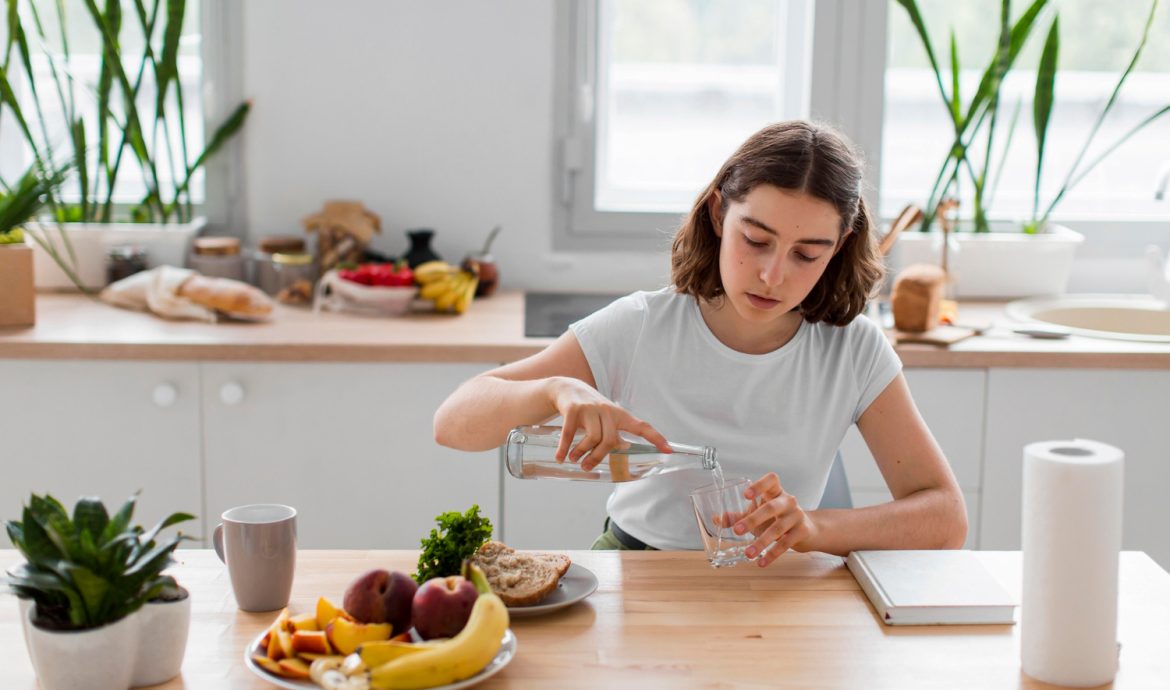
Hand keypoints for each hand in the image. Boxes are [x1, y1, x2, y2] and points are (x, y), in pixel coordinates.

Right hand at [547, 377, 670, 469]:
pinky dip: (564, 448)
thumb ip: (613, 432)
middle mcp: (607, 410)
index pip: (641, 426)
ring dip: (581, 453)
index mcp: (619, 414)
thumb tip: (622, 449)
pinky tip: (560, 457)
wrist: (567, 387)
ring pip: (592, 438)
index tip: (668, 450)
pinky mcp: (573, 409)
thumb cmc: (590, 408)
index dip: (656, 438)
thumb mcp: (605, 417)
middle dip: (599, 457)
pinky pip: (570, 434)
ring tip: (574, 459)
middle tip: (587, 466)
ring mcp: (590, 409)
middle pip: (610, 440)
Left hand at [733, 472, 816, 566]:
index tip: (745, 495)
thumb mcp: (759, 514)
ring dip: (761, 541)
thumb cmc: (778, 518)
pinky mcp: (802, 531)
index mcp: (776, 492)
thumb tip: (716, 519)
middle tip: (737, 531)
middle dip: (753, 519)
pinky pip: (786, 544)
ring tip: (748, 553)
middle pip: (771, 507)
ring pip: (778, 528)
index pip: (771, 480)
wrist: (809, 530)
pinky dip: (772, 554)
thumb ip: (738, 516)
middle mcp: (788, 501)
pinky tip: (762, 562)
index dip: (759, 485)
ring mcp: (797, 515)